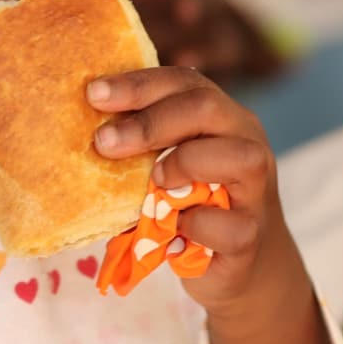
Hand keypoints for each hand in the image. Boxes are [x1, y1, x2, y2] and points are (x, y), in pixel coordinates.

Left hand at [88, 66, 289, 312]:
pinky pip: (229, 224)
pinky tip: (175, 229)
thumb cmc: (192, 204)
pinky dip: (195, 224)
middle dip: (150, 122)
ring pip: (239, 157)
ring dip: (184, 164)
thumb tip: (87, 134)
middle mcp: (246, 141)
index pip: (184, 82)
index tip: (93, 94)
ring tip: (153, 182)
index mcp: (221, 117)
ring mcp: (255, 188)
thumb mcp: (167, 165)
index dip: (138, 84)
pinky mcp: (251, 234)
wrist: (239, 261)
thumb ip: (143, 146)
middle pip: (206, 107)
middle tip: (104, 143)